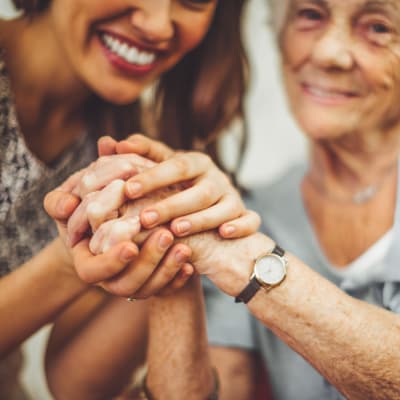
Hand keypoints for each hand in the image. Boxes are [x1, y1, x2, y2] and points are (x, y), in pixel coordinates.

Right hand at [46, 187, 192, 296]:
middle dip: (147, 262)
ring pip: (148, 290)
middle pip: (125, 285)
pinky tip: (191, 266)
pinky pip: (166, 291)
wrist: (111, 224)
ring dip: (166, 270)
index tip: (131, 245)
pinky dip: (178, 280)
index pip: (92, 272)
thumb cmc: (89, 211)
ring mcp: (132, 284)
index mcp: (87, 263)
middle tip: (166, 235)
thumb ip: (60, 202)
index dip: (111, 262)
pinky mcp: (152, 283)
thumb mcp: (73, 203)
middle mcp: (109, 280)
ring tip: (184, 247)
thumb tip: (66, 205)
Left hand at [98, 134, 260, 238]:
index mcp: (195, 163)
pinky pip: (250, 220)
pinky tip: (225, 234)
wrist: (211, 212)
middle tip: (144, 218)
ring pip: (224, 205)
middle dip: (172, 203)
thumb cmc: (177, 189)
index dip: (153, 176)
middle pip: (198, 189)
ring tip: (176, 229)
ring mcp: (233, 197)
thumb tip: (105, 142)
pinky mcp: (246, 216)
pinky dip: (241, 225)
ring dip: (201, 218)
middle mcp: (216, 178)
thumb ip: (136, 159)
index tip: (126, 189)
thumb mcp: (159, 173)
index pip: (175, 165)